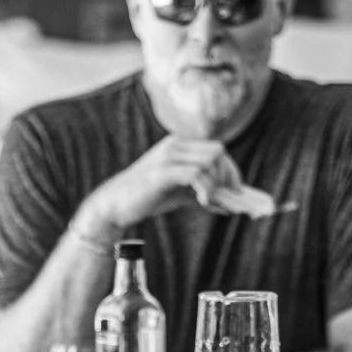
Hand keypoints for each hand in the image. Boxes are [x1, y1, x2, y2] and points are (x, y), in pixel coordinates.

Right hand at [79, 135, 244, 236]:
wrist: (116, 204)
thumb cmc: (147, 198)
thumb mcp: (180, 193)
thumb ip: (203, 194)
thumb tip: (229, 206)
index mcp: (179, 145)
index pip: (216, 149)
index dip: (231, 169)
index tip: (235, 190)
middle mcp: (175, 145)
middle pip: (217, 151)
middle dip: (228, 175)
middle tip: (227, 197)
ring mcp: (168, 156)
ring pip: (209, 161)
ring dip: (216, 184)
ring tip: (210, 201)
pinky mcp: (162, 171)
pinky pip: (195, 174)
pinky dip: (205, 189)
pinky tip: (202, 201)